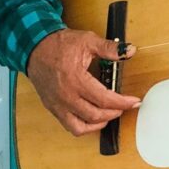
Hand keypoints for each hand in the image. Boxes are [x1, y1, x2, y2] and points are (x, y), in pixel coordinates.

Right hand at [25, 29, 140, 135]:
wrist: (34, 48)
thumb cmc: (58, 44)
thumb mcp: (87, 41)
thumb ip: (110, 48)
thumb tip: (130, 51)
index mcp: (75, 80)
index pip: (104, 99)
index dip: (122, 103)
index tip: (134, 101)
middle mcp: (65, 96)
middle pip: (95, 115)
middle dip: (115, 112)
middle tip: (125, 106)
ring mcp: (57, 104)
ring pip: (81, 126)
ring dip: (99, 123)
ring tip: (111, 114)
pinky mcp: (52, 108)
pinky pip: (69, 126)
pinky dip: (84, 127)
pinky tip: (94, 119)